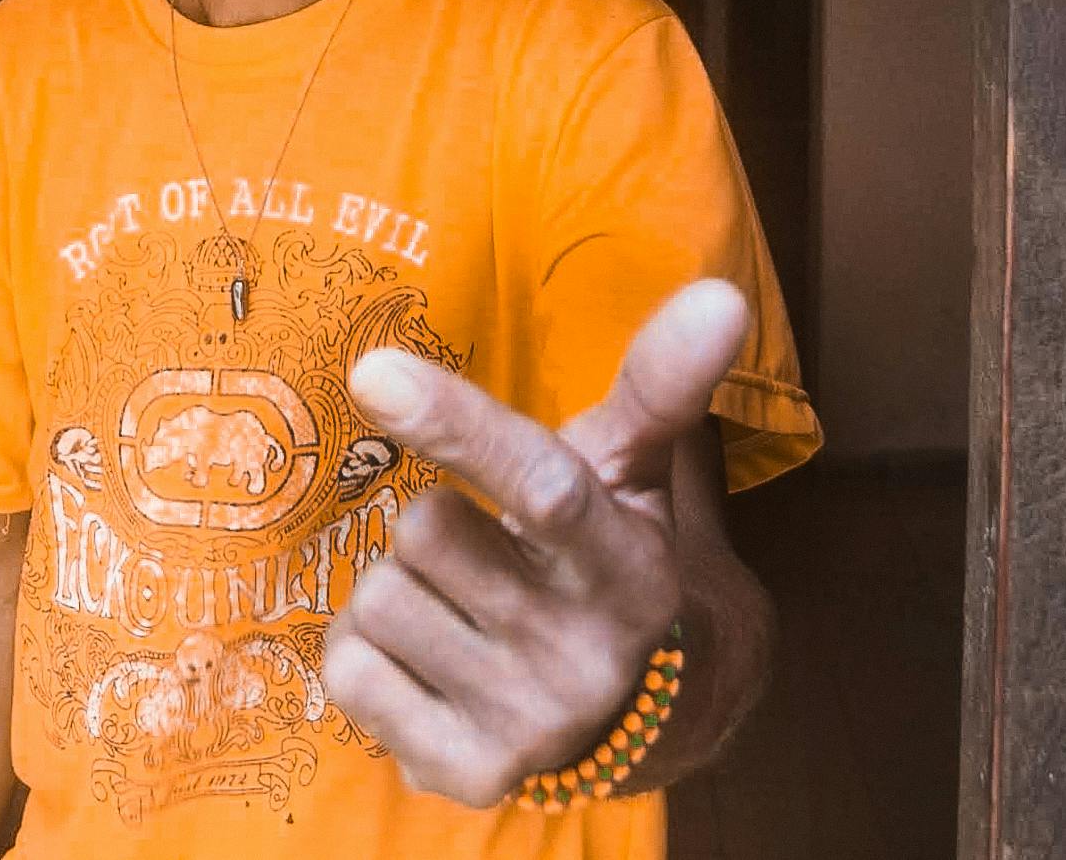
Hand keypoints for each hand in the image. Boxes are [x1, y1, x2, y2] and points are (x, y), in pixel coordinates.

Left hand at [320, 279, 750, 806]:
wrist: (656, 722)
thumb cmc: (617, 564)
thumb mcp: (636, 474)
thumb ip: (658, 384)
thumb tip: (719, 293)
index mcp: (626, 568)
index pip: (539, 487)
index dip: (458, 424)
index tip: (376, 370)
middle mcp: (581, 655)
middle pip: (424, 528)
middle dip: (439, 523)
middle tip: (488, 553)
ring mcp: (523, 724)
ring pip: (378, 596)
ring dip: (401, 588)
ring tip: (465, 610)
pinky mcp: (460, 772)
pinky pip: (346, 667)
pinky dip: (369, 653)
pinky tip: (432, 661)